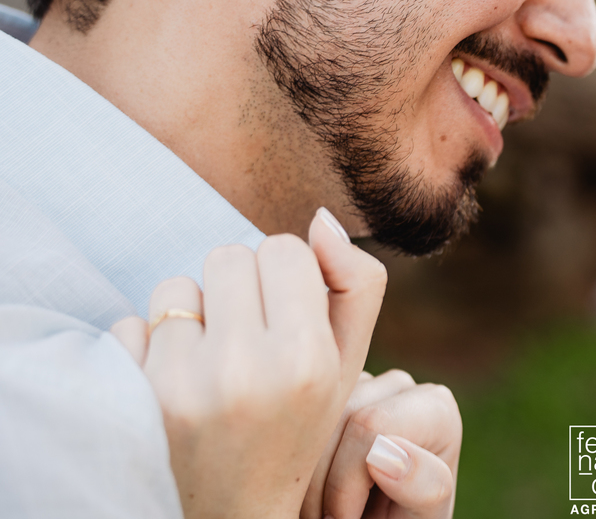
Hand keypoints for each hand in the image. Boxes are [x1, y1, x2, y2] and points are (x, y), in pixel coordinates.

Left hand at [110, 209, 386, 518]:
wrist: (231, 517)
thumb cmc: (295, 430)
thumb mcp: (345, 369)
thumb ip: (356, 288)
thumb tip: (321, 216)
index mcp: (308, 359)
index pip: (285, 248)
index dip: (283, 278)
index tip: (282, 320)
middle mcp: (246, 369)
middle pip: (229, 256)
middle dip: (236, 290)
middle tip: (244, 342)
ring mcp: (181, 384)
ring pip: (176, 288)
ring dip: (190, 317)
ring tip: (208, 368)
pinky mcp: (131, 398)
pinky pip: (129, 324)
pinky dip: (146, 350)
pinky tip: (171, 390)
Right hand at [302, 369, 461, 518]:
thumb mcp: (424, 516)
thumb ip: (423, 486)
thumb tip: (382, 452)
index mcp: (435, 407)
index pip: (372, 425)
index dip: (345, 484)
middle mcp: (400, 385)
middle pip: (337, 416)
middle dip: (319, 482)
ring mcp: (360, 384)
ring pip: (308, 417)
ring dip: (300, 476)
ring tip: (315, 510)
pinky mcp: (326, 395)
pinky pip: (288, 419)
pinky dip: (288, 464)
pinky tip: (303, 490)